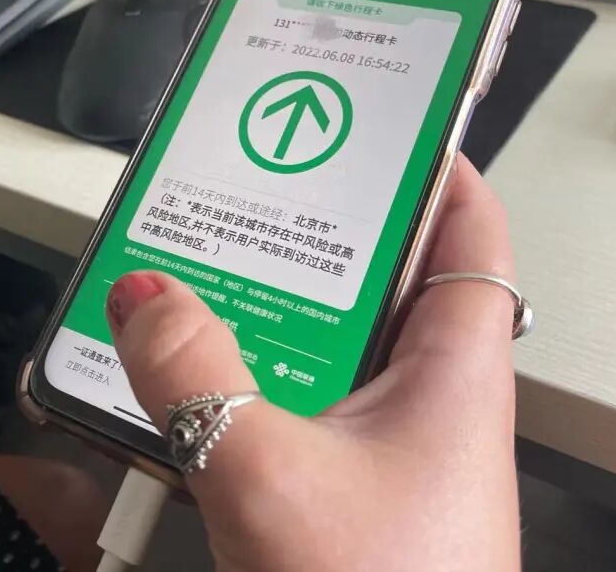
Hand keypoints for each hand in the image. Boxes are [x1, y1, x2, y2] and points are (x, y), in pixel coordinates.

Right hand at [105, 155, 519, 571]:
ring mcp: (396, 447)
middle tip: (257, 194)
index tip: (373, 127)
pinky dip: (262, 383)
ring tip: (212, 278)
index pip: (469, 230)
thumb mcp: (270, 477)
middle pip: (388, 278)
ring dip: (279, 314)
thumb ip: (197, 377)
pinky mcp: (356, 488)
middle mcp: (435, 400)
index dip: (432, 167)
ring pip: (338, 346)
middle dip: (320, 234)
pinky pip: (309, 405)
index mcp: (456, 371)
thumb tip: (146, 294)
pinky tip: (206, 386)